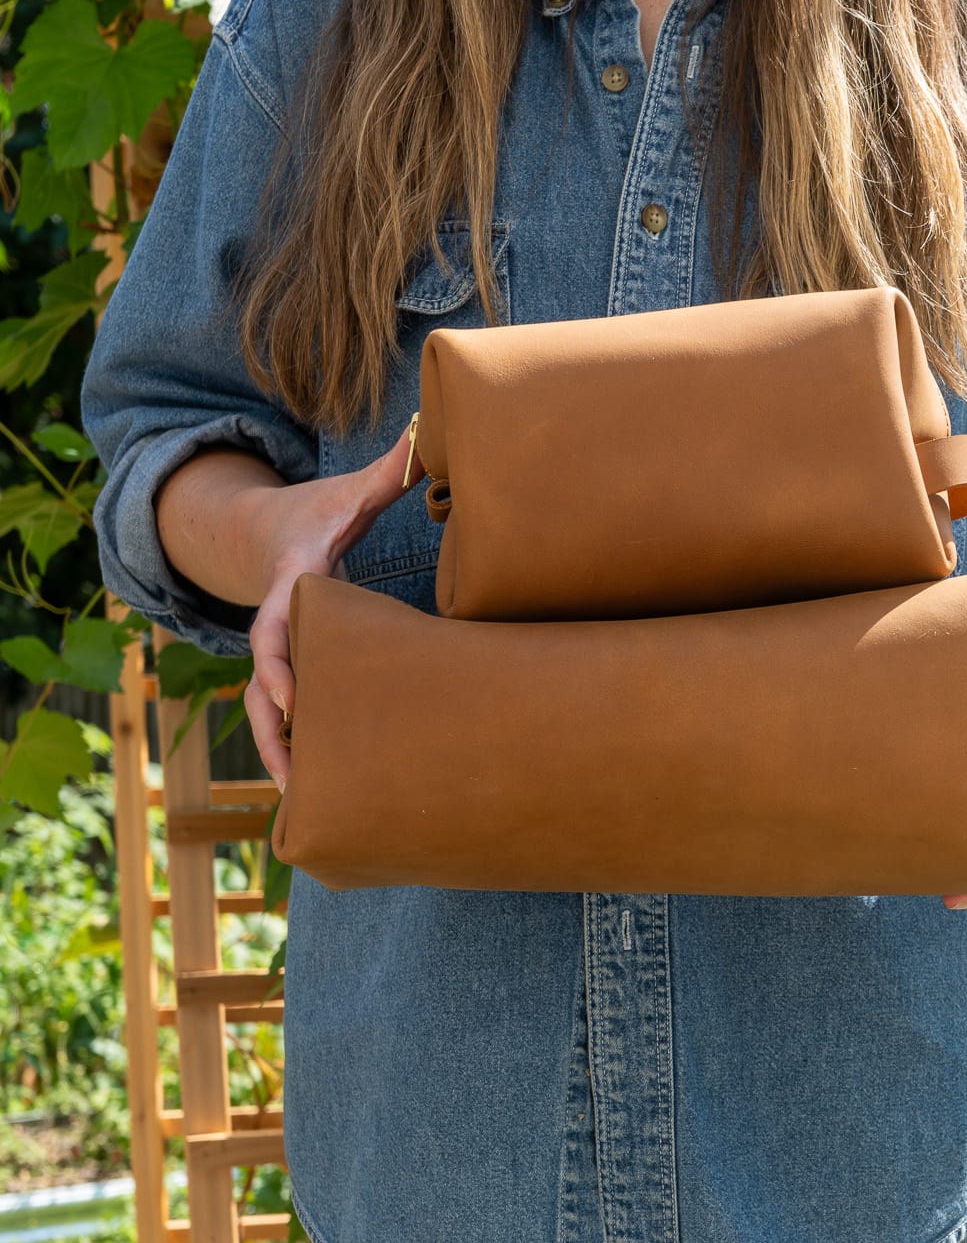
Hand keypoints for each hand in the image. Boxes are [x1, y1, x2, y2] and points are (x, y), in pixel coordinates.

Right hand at [242, 423, 420, 790]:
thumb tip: (428, 437)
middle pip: (262, 688)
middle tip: (296, 779)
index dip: (281, 665)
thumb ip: (388, 472)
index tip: (295, 701)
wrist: (263, 533)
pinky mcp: (289, 671)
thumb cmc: (317, 515)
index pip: (276, 630)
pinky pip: (284, 718)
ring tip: (302, 805)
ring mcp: (276, 655)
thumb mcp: (347, 492)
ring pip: (266, 714)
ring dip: (280, 756)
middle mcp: (275, 627)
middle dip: (274, 733)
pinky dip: (294, 752)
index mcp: (291, 589)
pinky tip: (316, 794)